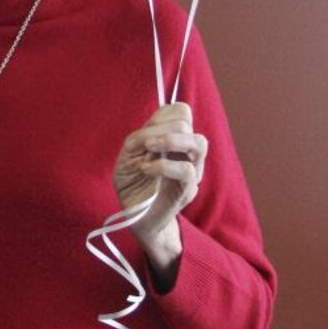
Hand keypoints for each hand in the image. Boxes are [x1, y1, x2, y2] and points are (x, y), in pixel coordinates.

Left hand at [112, 103, 208, 281]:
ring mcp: (191, 171)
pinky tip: (146, 169)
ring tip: (149, 148)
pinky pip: (187, 171)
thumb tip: (152, 130)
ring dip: (170, 140)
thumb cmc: (132, 183)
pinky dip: (163, 165)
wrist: (135, 217)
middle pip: (187, 123)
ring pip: (199, 142)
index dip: (162, 114)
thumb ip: (139, 138)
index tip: (145, 130)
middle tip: (143, 143)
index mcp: (174, 140)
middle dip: (161, 127)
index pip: (182, 111)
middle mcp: (186, 153)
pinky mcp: (187, 191)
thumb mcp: (128, 155)